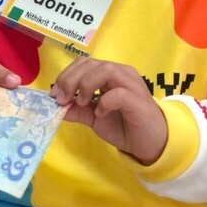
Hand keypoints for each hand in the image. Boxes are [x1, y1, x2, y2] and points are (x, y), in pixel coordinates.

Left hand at [51, 57, 166, 163]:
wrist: (152, 143)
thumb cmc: (125, 126)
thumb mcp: (95, 118)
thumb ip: (77, 110)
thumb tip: (56, 106)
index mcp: (110, 74)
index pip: (84, 63)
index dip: (67, 75)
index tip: (55, 94)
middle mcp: (121, 73)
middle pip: (91, 63)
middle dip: (71, 79)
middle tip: (62, 98)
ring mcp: (131, 84)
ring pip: (105, 70)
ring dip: (86, 85)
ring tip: (82, 102)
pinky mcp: (137, 99)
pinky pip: (118, 92)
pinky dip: (105, 101)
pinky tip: (101, 113)